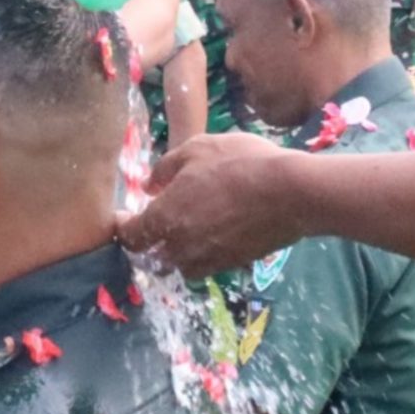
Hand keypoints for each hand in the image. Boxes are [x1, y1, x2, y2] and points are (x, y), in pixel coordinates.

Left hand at [119, 132, 308, 278]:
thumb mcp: (197, 148)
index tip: (123, 216)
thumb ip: (165, 168)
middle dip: (149, 242)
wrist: (291, 192)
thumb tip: (149, 185)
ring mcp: (209, 260)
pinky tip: (212, 233)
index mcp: (165, 218)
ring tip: (183, 230)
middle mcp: (181, 247)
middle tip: (154, 222)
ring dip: (175, 251)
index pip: (130, 236)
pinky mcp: (233, 264)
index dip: (122, 227)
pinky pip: (207, 264)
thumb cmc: (239, 163)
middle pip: (152, 256)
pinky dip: (201, 253)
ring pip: (180, 265)